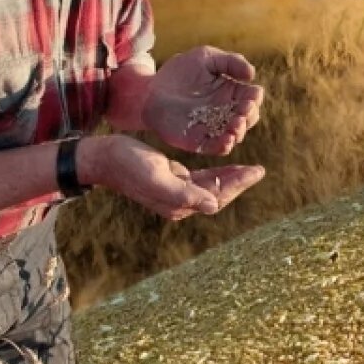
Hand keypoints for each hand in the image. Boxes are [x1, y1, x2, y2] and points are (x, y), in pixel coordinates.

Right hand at [84, 134, 264, 219]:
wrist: (104, 157)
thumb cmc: (127, 164)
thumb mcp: (156, 176)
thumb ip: (183, 193)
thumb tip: (213, 205)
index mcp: (177, 204)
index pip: (216, 198)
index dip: (238, 185)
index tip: (256, 172)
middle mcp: (178, 201)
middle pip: (217, 194)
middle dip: (239, 182)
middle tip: (259, 170)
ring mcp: (174, 191)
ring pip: (210, 186)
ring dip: (230, 178)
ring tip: (249, 169)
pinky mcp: (170, 178)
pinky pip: (199, 178)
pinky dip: (214, 172)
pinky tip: (225, 165)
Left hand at [141, 46, 262, 155]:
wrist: (149, 91)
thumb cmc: (179, 71)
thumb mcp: (205, 57)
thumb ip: (230, 61)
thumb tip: (252, 74)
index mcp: (232, 91)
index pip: (252, 96)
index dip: (255, 98)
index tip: (250, 96)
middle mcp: (227, 111)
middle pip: (249, 117)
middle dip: (249, 116)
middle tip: (242, 113)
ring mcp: (214, 128)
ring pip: (236, 134)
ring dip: (239, 132)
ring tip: (235, 126)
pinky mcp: (200, 141)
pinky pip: (217, 148)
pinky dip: (225, 146)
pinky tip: (227, 140)